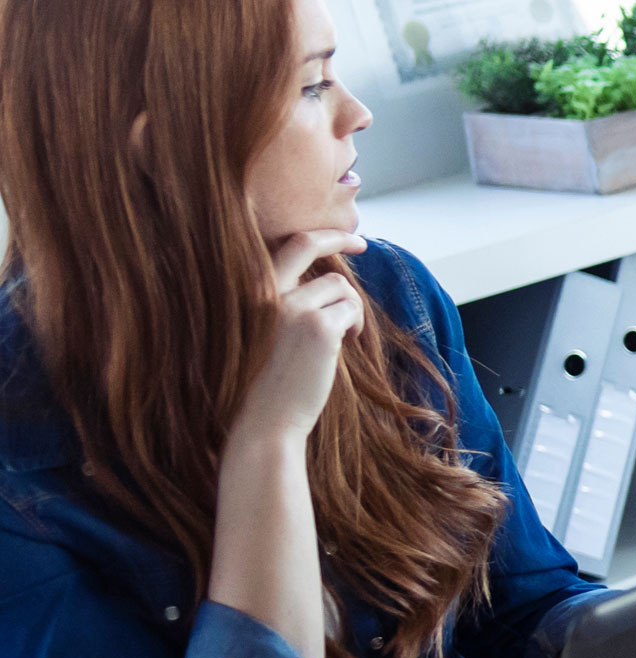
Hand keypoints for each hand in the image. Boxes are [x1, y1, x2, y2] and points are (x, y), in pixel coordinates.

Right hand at [233, 230, 370, 456]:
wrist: (264, 420)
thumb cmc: (269, 380)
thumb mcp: (271, 331)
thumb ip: (289, 302)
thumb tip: (328, 279)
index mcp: (251, 292)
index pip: (287, 246)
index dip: (321, 236)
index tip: (345, 238)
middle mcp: (266, 292)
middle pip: (309, 244)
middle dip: (341, 239)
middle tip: (362, 246)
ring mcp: (291, 307)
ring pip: (340, 287)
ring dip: (350, 309)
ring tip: (341, 337)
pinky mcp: (317, 326)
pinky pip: (351, 310)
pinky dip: (355, 325)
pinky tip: (344, 345)